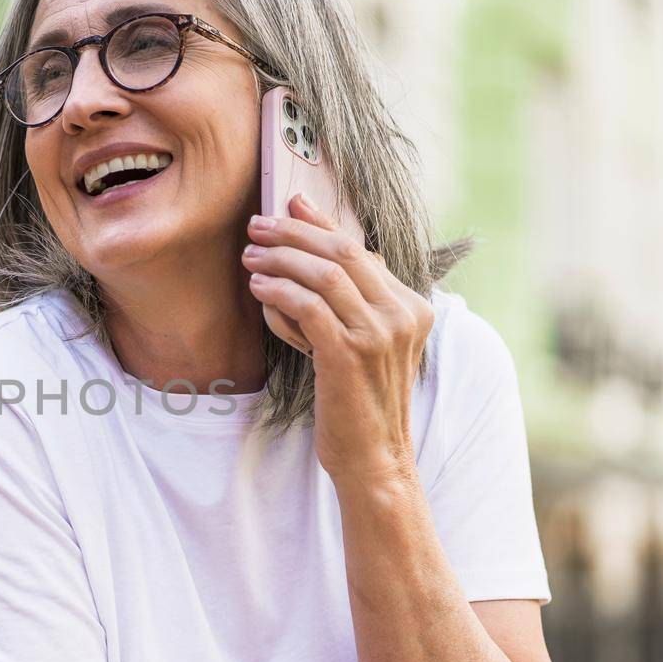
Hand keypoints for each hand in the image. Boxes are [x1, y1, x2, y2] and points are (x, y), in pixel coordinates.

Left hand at [240, 194, 432, 485]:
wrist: (374, 458)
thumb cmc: (361, 401)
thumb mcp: (367, 345)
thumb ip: (357, 302)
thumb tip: (334, 251)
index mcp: (413, 307)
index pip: (361, 250)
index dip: (322, 223)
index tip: (290, 203)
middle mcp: (403, 315)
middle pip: (343, 253)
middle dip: (294, 234)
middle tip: (256, 227)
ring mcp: (380, 334)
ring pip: (325, 275)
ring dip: (280, 260)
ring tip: (249, 258)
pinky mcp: (349, 354)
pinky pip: (309, 307)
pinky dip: (280, 292)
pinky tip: (259, 290)